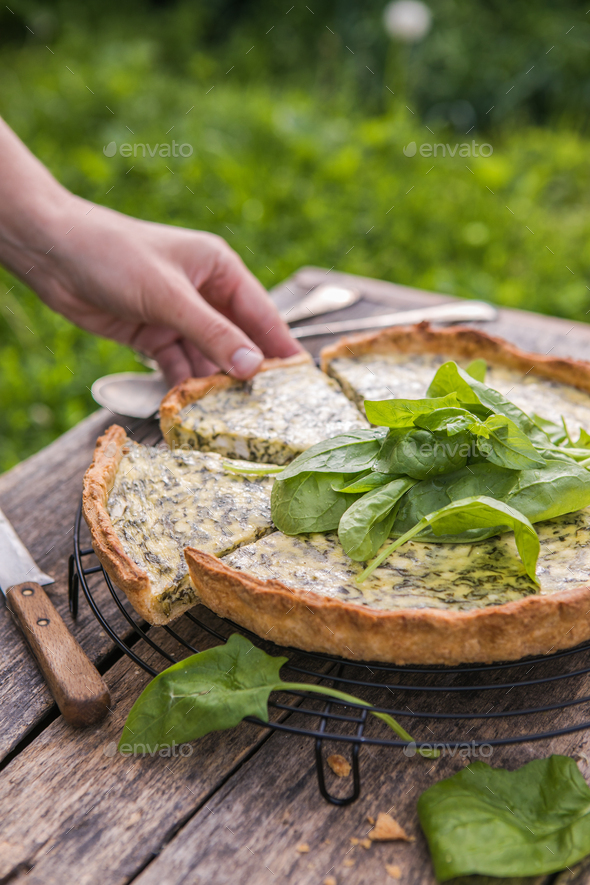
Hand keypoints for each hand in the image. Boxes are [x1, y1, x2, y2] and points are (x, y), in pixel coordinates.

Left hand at [32, 198, 301, 384]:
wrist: (53, 255)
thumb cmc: (115, 256)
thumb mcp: (170, 297)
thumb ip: (213, 334)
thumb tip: (254, 368)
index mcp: (219, 269)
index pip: (261, 313)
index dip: (280, 346)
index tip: (301, 379)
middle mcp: (204, 293)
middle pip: (236, 339)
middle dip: (248, 371)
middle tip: (269, 408)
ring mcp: (178, 316)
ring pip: (207, 357)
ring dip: (214, 384)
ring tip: (232, 417)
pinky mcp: (153, 334)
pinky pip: (178, 365)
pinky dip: (183, 385)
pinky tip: (191, 408)